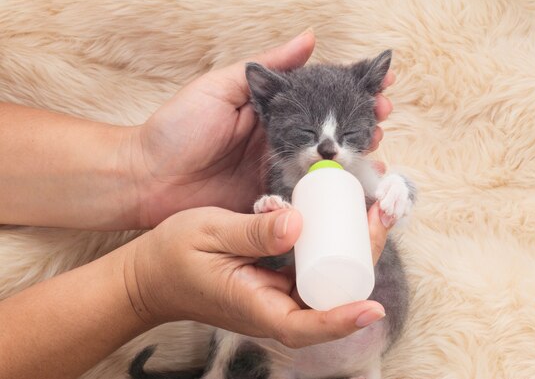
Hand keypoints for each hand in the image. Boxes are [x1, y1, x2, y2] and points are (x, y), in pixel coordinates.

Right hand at [124, 205, 390, 347]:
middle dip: (362, 261)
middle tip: (380, 215)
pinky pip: (313, 268)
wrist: (151, 276)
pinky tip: (343, 217)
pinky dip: (333, 244)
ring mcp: (277, 296)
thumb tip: (298, 223)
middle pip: (330, 300)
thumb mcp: (209, 234)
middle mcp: (273, 308)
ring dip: (354, 250)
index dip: (342, 320)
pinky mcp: (277, 281)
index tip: (372, 309)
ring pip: (327, 282)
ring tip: (373, 210)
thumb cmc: (172, 258)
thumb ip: (252, 232)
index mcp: (256, 306)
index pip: (305, 326)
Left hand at [127, 30, 394, 227]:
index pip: (321, 98)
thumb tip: (310, 38)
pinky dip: (333, 196)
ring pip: (327, 166)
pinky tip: (354, 191)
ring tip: (377, 152)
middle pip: (331, 132)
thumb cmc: (176, 128)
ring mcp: (278, 174)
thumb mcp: (220, 87)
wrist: (145, 180)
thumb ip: (268, 68)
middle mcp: (282, 141)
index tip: (381, 85)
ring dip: (356, 159)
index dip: (352, 92)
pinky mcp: (272, 204)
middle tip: (383, 119)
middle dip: (363, 124)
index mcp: (273, 111)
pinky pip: (307, 200)